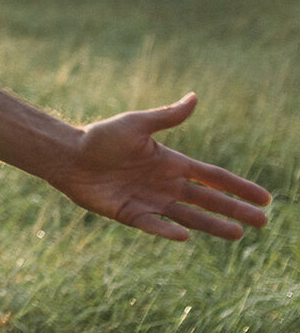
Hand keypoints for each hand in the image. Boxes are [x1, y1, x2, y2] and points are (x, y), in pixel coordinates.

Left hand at [54, 93, 272, 240]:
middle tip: (263, 222)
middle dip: (235, 210)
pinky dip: (167, 230)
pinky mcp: (129, 214)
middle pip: (208, 199)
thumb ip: (166, 117)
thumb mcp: (136, 124)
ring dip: (212, 224)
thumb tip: (194, 97)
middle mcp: (164, 184)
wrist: (67, 155)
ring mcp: (149, 200)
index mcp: (170, 162)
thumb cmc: (100, 137)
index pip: (213, 177)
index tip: (265, 197)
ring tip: (237, 234)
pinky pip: (153, 224)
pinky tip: (186, 235)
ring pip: (188, 216)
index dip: (238, 187)